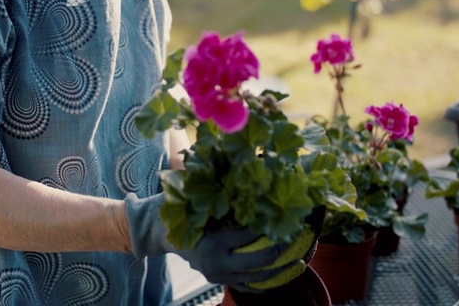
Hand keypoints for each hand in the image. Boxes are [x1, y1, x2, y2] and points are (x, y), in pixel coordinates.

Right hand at [124, 193, 314, 292]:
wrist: (158, 232)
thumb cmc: (179, 208)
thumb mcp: (196, 196)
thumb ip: (220, 190)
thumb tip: (252, 173)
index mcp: (211, 241)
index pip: (246, 236)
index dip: (268, 228)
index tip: (287, 217)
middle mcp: (215, 262)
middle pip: (256, 261)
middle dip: (280, 252)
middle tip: (298, 241)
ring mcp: (217, 274)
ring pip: (254, 278)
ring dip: (280, 272)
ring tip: (300, 263)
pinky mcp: (218, 280)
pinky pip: (245, 286)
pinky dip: (263, 283)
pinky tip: (280, 278)